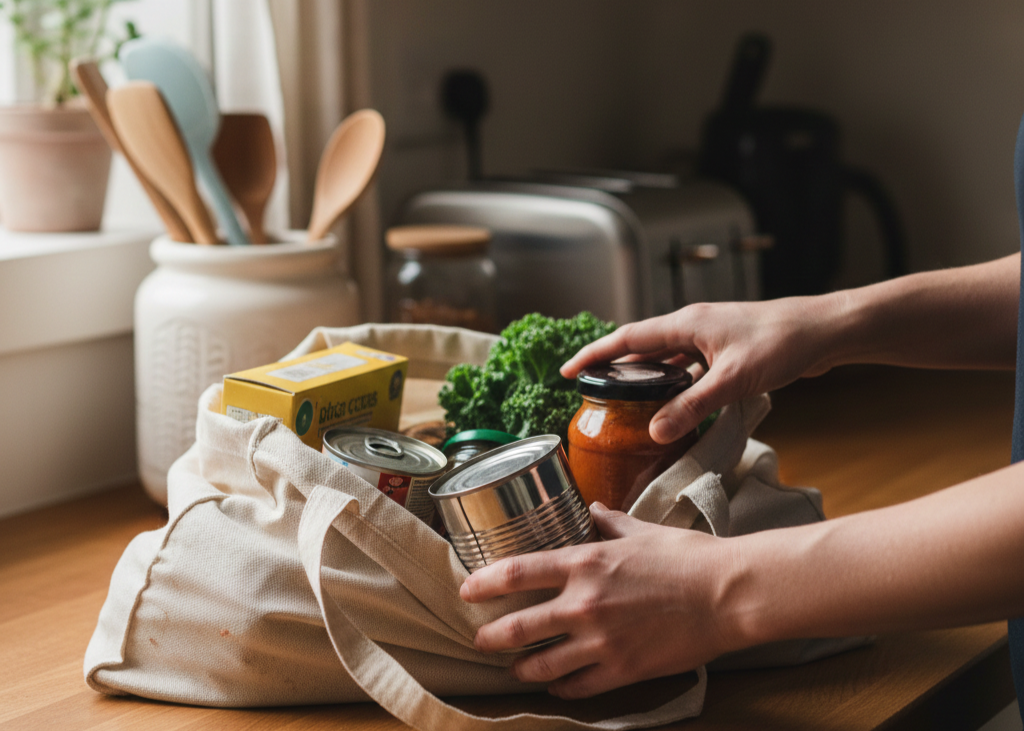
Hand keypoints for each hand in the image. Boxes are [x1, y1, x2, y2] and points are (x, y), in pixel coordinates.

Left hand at [460, 503, 738, 698]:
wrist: (727, 594)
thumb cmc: (687, 556)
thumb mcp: (642, 531)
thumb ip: (610, 524)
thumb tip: (594, 511)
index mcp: (584, 563)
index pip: (516, 573)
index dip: (483, 583)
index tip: (467, 590)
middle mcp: (584, 603)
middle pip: (517, 627)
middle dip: (490, 636)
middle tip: (480, 640)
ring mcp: (601, 641)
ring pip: (541, 663)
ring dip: (520, 667)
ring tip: (514, 668)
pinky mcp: (622, 670)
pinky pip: (577, 686)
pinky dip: (560, 687)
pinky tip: (555, 684)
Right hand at [560, 296, 843, 442]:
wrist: (825, 330)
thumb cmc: (782, 343)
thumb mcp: (732, 380)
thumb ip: (692, 406)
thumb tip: (656, 431)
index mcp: (685, 324)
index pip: (626, 338)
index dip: (594, 355)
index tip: (567, 371)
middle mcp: (692, 326)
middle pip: (641, 346)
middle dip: (614, 367)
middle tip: (591, 391)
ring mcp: (709, 336)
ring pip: (666, 357)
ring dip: (645, 376)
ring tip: (625, 401)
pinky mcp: (725, 348)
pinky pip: (688, 365)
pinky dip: (675, 382)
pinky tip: (676, 402)